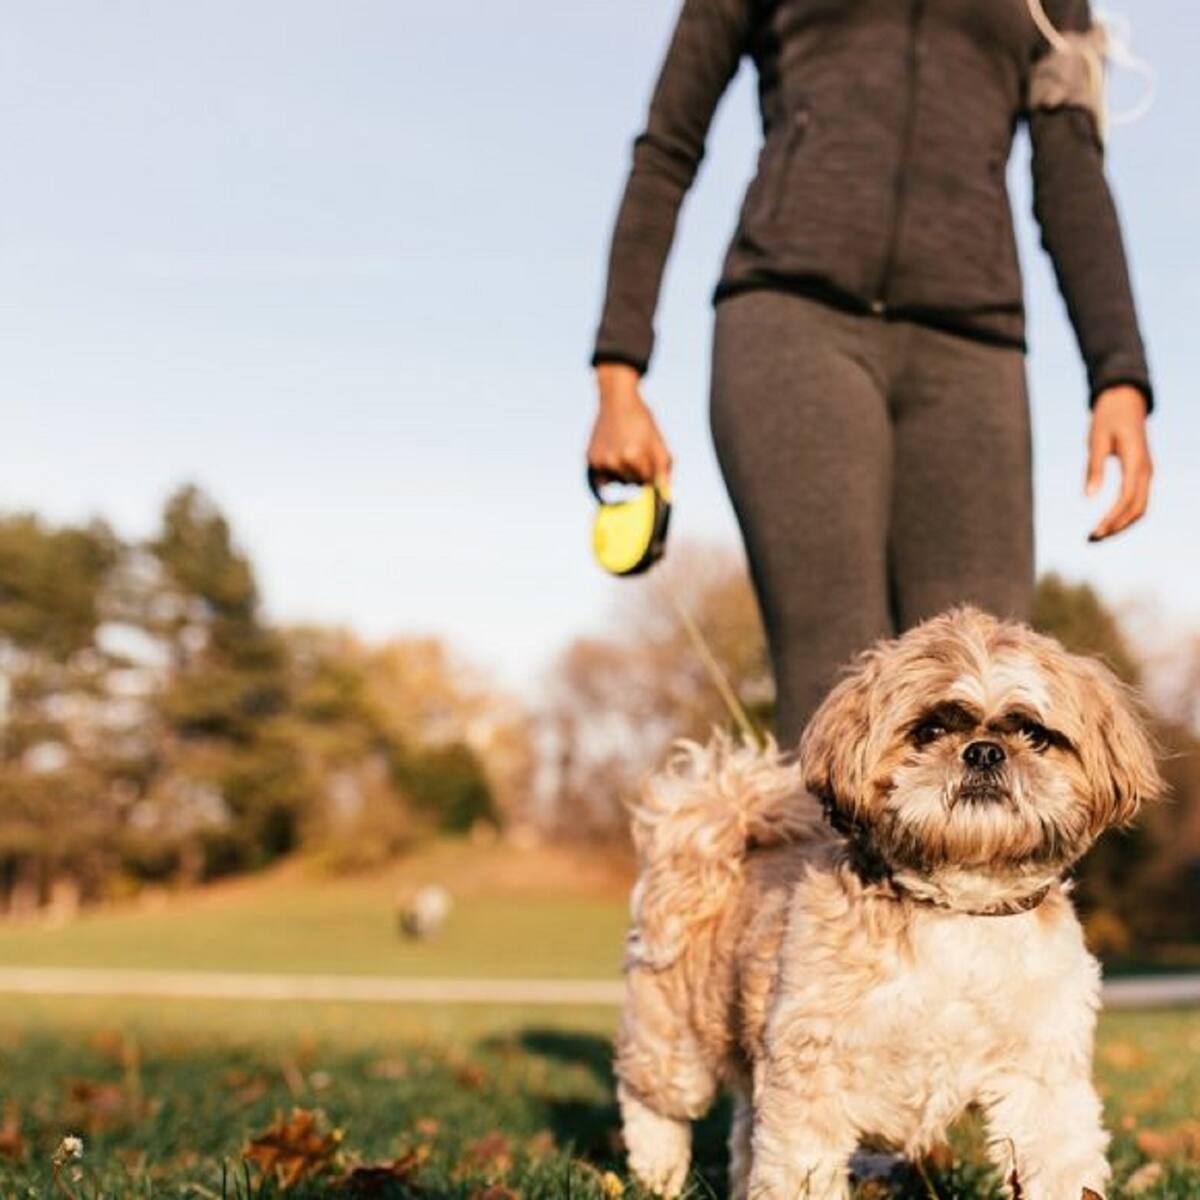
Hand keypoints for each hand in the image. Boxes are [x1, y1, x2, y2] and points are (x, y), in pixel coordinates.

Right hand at [587, 363, 672, 486]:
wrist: (617, 401)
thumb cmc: (642, 421)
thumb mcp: (658, 443)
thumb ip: (663, 470)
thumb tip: (665, 496)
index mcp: (632, 455)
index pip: (647, 480)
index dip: (651, 469)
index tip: (649, 455)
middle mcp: (613, 460)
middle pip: (632, 483)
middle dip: (638, 472)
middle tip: (637, 450)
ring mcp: (599, 461)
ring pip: (617, 482)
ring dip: (624, 473)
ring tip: (625, 450)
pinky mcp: (589, 459)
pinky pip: (603, 478)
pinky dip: (610, 471)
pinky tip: (613, 454)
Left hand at [1085, 385, 1152, 541]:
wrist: (1125, 402)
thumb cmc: (1107, 418)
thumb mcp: (1096, 440)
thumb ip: (1093, 468)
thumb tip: (1088, 497)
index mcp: (1137, 462)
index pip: (1127, 499)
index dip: (1112, 519)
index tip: (1094, 533)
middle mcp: (1147, 470)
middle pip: (1138, 509)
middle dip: (1117, 527)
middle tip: (1091, 540)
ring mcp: (1147, 472)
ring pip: (1141, 507)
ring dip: (1121, 524)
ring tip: (1096, 535)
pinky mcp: (1142, 473)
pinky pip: (1138, 500)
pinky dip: (1125, 515)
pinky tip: (1107, 522)